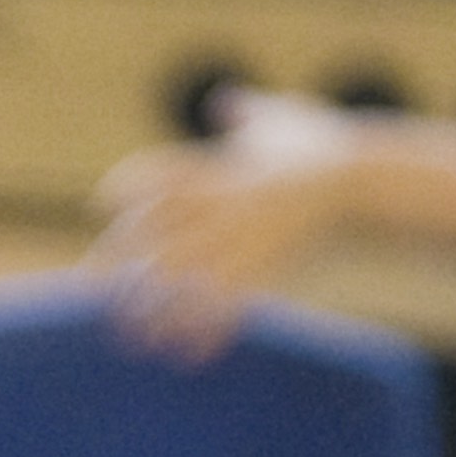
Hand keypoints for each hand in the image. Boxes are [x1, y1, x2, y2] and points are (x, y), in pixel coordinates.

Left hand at [91, 90, 363, 357]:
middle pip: (147, 234)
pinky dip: (203, 335)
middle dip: (113, 263)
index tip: (104, 204)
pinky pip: (223, 307)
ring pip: (176, 279)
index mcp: (218, 165)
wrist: (370, 180)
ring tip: (130, 341)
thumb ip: (245, 111)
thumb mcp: (282, 116)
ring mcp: (238, 235)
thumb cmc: (328, 145)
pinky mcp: (264, 266)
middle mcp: (217, 201)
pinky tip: (189, 358)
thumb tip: (224, 97)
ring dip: (149, 312)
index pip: (153, 175)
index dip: (123, 188)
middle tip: (85, 292)